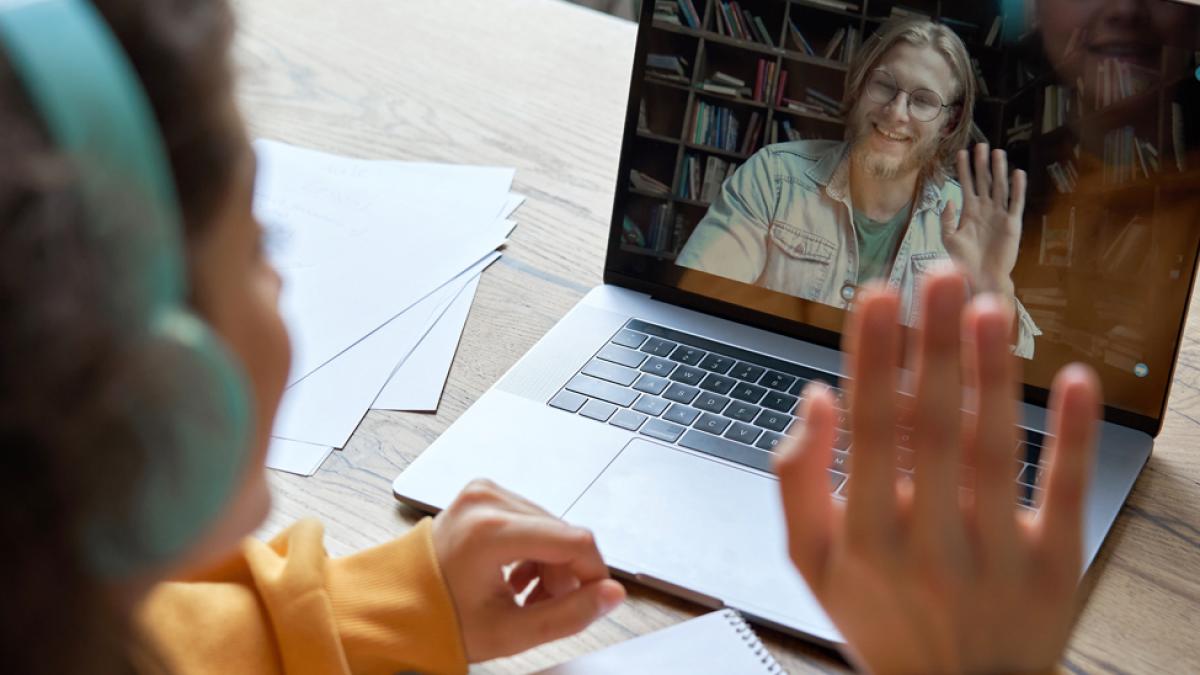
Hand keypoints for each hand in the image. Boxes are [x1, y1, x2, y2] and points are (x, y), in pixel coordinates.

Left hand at [432, 479, 625, 662]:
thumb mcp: (511, 631)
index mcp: (490, 530)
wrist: (395, 605)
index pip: (575, 540)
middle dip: (565, 574)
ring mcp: (483, 491)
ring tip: (525, 595)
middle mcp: (487, 500)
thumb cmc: (440, 619)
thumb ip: (569, 615)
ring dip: (550, 563)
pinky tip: (516, 576)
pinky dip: (533, 548)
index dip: (595, 574)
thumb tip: (611, 595)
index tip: (594, 600)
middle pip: (564, 533)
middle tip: (542, 606)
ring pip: (550, 526)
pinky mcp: (483, 492)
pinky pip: (530, 518)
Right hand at [775, 268, 1100, 674]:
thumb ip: (797, 481)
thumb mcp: (811, 562)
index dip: (872, 359)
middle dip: (934, 346)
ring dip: (993, 374)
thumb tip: (814, 398)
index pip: (868, 431)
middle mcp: (928, 543)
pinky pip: (1066, 493)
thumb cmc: (880, 615)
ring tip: (987, 309)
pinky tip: (1075, 380)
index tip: (876, 297)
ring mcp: (996, 556)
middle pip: (932, 428)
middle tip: (938, 276)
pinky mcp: (1054, 566)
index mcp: (864, 537)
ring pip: (994, 450)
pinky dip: (1073, 435)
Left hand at [941, 143, 1025, 296]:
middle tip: (981, 145)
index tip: (961, 153)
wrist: (981, 277)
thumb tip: (948, 200)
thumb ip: (947, 219)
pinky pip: (1015, 203)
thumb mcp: (949, 239)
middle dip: (982, 164)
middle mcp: (985, 210)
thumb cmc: (964, 261)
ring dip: (999, 170)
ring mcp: (999, 215)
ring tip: (997, 153)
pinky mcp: (1012, 224)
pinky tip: (1017, 173)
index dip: (964, 169)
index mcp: (969, 212)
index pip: (966, 185)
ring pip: (999, 187)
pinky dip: (1017, 188)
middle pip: (984, 181)